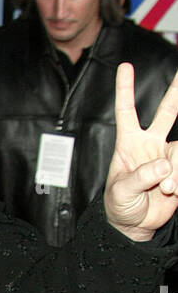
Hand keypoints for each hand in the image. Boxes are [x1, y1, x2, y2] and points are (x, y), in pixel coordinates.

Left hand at [104, 63, 177, 239]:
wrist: (134, 224)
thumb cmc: (120, 205)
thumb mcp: (122, 191)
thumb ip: (140, 177)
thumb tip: (163, 164)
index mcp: (129, 143)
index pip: (126, 112)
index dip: (125, 89)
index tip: (125, 67)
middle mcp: (150, 144)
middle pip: (166, 112)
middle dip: (176, 92)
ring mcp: (167, 155)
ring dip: (176, 170)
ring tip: (166, 189)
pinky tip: (172, 191)